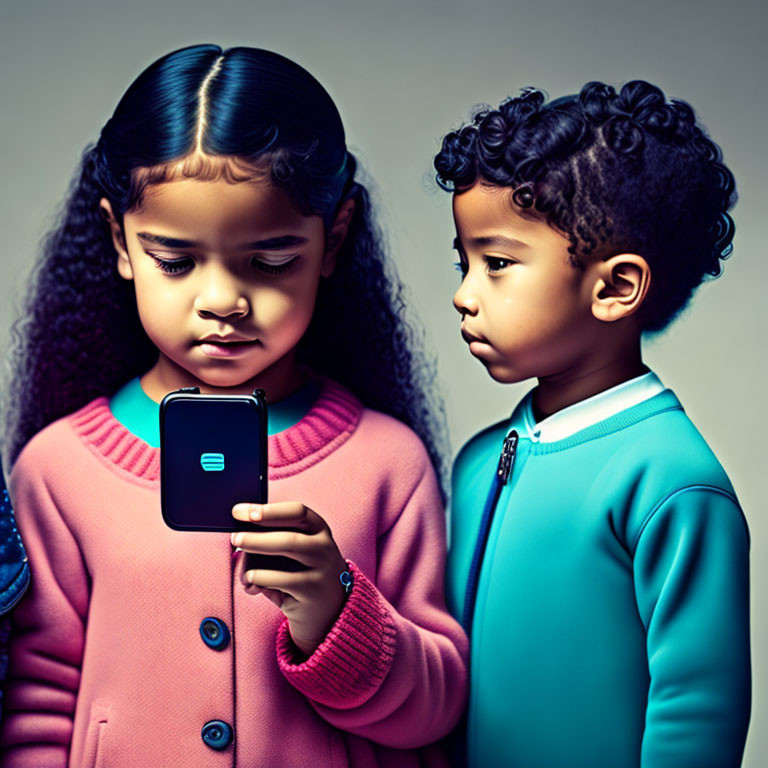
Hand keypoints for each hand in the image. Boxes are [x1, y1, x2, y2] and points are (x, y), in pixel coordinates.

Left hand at [231, 501, 348, 656]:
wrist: (329, 610)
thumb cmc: (304, 573)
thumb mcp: (300, 552)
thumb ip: (278, 540)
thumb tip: (242, 535)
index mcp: (319, 530)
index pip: (297, 511)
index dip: (269, 510)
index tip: (243, 512)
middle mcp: (325, 546)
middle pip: (290, 536)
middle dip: (258, 536)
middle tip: (235, 537)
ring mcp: (322, 569)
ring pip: (287, 553)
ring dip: (256, 552)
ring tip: (239, 557)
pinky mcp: (313, 591)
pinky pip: (280, 580)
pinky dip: (260, 577)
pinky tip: (250, 580)